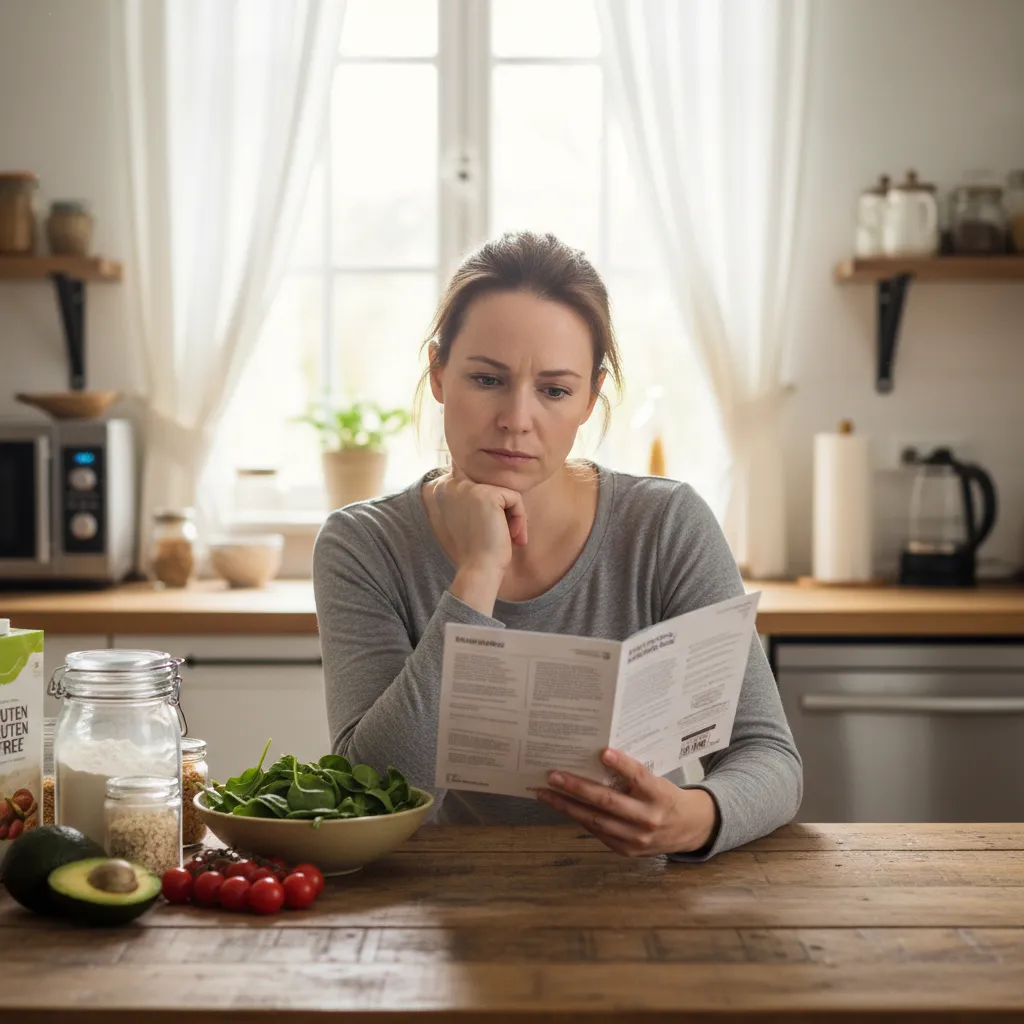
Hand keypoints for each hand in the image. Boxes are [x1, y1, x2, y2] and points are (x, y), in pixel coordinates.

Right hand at [432, 462, 527, 573]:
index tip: (491, 531)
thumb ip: (475, 500)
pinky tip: (512, 535)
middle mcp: (453, 484)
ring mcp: (470, 488)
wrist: (478, 568)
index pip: (481, 487)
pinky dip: (520, 518)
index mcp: (445, 489)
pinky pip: (515, 498)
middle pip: (494, 489)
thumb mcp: (469, 518)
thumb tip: (496, 490)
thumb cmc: (477, 549)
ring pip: (506, 494)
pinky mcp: (488, 495)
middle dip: (505, 513)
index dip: (493, 509)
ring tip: (510, 537)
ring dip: (514, 517)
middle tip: (506, 535)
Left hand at [536, 748, 718, 857]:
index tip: (603, 752)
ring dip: (567, 806)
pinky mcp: (627, 850)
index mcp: (659, 794)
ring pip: (596, 820)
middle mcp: (648, 817)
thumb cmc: (666, 796)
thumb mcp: (658, 780)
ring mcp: (637, 838)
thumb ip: (633, 775)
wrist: (689, 829)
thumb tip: (595, 757)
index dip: (621, 765)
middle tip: (554, 775)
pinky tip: (562, 807)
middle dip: (577, 788)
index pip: (638, 777)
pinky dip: (578, 818)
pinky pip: (597, 832)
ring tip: (546, 794)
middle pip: (608, 801)